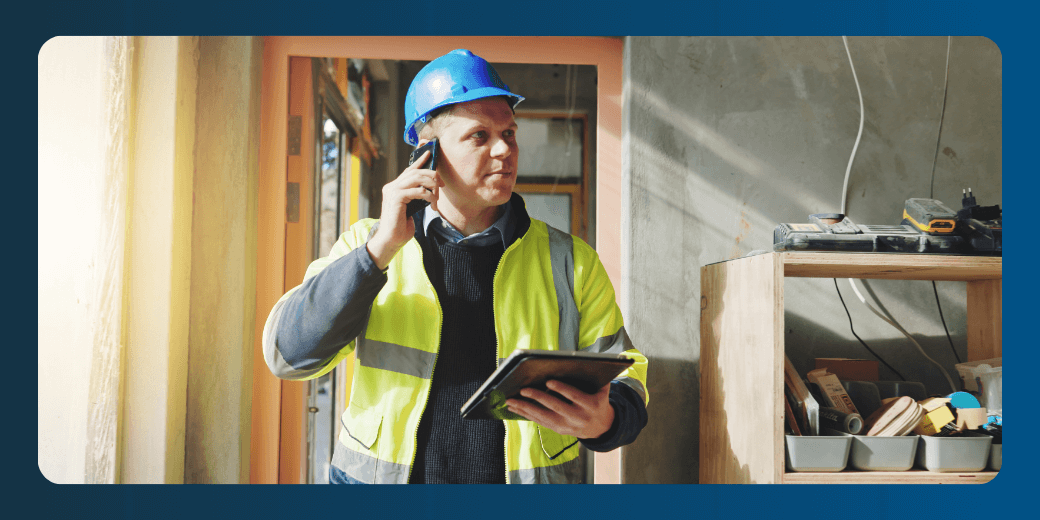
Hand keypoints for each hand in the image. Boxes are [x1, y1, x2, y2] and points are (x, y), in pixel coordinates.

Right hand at [366, 149, 442, 268]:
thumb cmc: (401, 226)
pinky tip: (432, 203)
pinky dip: (428, 196)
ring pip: (416, 178)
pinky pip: (417, 191)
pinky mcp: (396, 198)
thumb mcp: (410, 208)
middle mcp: (391, 186)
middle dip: (431, 175)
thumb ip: (415, 196)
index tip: (429, 154)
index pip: (408, 170)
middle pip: (415, 172)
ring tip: (438, 195)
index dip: (419, 161)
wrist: (391, 239)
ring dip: (431, 185)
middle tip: (441, 183)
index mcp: (394, 187)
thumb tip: (429, 188)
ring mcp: (392, 191)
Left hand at [506, 380, 614, 439]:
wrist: (601, 428)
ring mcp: (567, 425)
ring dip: (526, 408)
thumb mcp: (602, 391)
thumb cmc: (598, 402)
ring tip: (511, 400)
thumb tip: (588, 361)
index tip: (549, 381)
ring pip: (544, 417)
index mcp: (590, 405)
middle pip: (556, 407)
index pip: (574, 396)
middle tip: (524, 389)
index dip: (562, 389)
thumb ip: (598, 378)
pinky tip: (515, 408)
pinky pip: (540, 422)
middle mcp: (578, 417)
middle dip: (539, 398)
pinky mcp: (558, 430)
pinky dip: (526, 415)